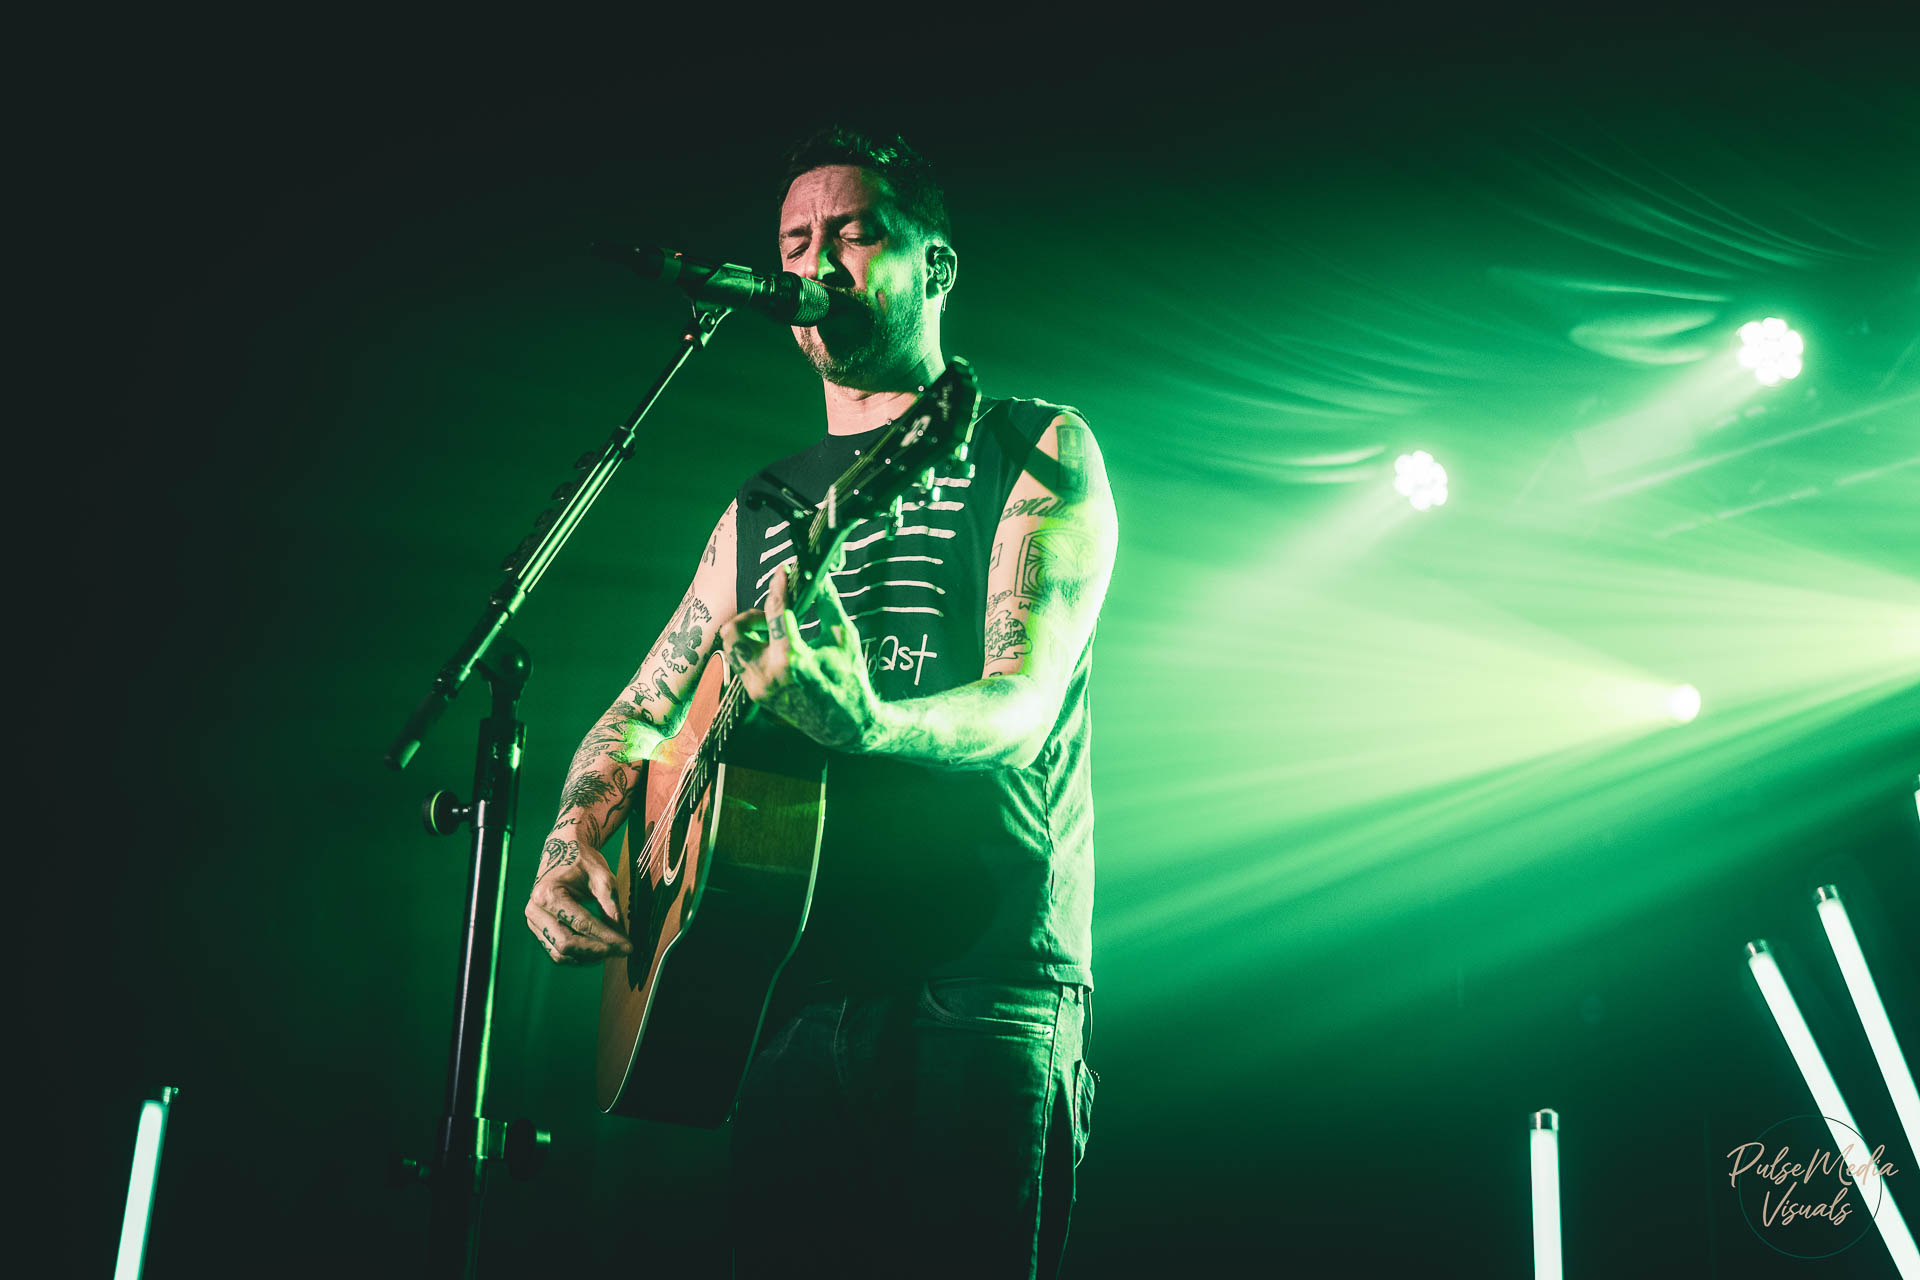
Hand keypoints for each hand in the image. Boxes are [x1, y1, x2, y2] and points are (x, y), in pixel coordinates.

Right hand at [524, 834, 632, 964]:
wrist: (562, 851)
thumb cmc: (582, 861)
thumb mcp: (602, 877)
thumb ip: (610, 904)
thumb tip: (621, 933)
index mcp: (548, 893)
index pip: (581, 924)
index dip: (607, 938)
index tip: (627, 946)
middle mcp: (535, 910)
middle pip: (566, 944)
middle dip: (596, 951)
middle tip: (622, 951)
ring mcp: (533, 921)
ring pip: (560, 953)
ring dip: (588, 958)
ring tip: (612, 951)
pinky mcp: (538, 929)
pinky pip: (556, 951)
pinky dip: (577, 956)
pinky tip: (598, 951)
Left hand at [719, 561, 881, 750]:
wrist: (845, 725)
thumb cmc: (850, 680)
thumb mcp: (844, 639)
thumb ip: (828, 604)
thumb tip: (819, 576)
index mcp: (792, 659)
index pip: (774, 611)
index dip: (779, 586)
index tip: (783, 571)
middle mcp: (768, 674)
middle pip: (734, 630)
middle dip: (750, 615)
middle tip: (772, 614)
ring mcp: (758, 688)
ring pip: (731, 647)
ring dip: (748, 632)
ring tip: (773, 631)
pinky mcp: (756, 695)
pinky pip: (741, 663)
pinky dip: (752, 649)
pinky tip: (774, 647)